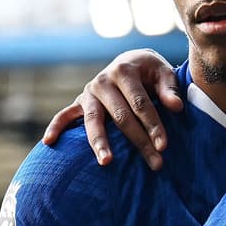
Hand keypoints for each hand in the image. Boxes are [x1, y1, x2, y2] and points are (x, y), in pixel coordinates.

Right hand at [42, 49, 179, 168]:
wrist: (132, 61)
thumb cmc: (150, 72)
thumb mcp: (163, 72)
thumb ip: (169, 89)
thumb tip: (176, 107)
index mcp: (124, 70)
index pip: (140, 103)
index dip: (153, 125)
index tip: (164, 146)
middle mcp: (103, 80)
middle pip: (120, 116)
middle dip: (138, 141)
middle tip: (155, 163)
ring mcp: (89, 92)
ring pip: (92, 120)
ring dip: (99, 142)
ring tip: (107, 162)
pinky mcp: (80, 102)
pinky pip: (64, 115)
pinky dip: (56, 127)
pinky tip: (49, 143)